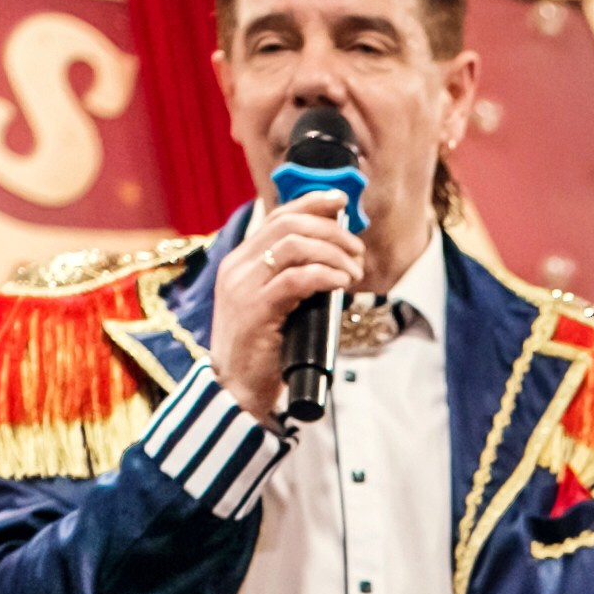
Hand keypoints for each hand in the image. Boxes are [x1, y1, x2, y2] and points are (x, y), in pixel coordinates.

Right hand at [209, 191, 364, 425]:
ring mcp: (243, 287)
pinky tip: (342, 283)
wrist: (236, 392)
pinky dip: (325, 275)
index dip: (310, 203)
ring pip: (293, 246)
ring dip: (333, 253)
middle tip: (358, 251)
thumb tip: (331, 264)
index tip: (340, 202)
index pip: (276, 217)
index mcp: (240, 262)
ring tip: (355, 271)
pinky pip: (296, 279)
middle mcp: (238, 268)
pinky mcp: (256, 310)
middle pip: (288, 226)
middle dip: (331, 231)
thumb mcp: (273, 308)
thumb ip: (291, 283)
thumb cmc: (261, 354)